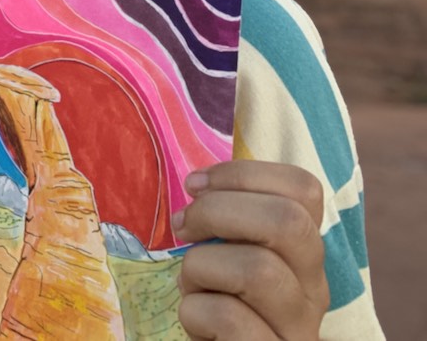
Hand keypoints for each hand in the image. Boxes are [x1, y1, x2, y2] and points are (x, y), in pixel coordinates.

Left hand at [174, 160, 329, 339]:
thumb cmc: (218, 311)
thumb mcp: (229, 259)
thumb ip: (230, 224)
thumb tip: (200, 185)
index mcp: (304, 255)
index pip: (304, 189)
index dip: (243, 174)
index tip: (196, 185)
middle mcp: (314, 290)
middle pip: (288, 221)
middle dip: (217, 210)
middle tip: (184, 227)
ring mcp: (299, 329)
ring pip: (259, 269)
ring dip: (201, 266)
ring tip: (192, 285)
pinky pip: (228, 316)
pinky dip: (194, 311)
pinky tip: (196, 321)